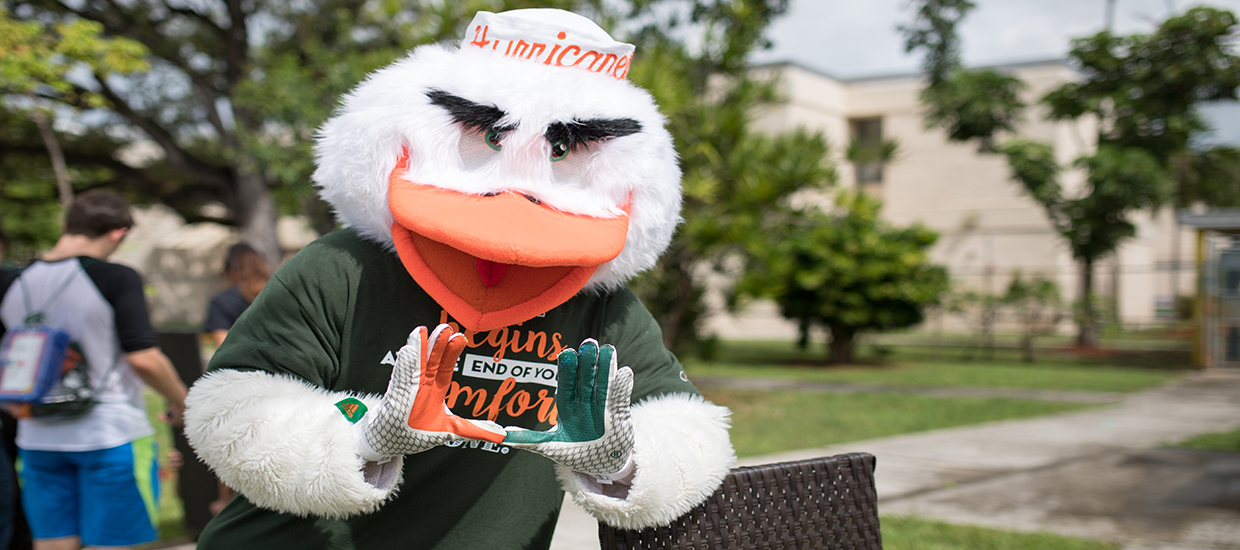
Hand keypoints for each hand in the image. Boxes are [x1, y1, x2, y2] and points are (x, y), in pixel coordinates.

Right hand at [359, 325, 504, 460]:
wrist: (392, 442)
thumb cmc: (419, 432)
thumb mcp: (451, 430)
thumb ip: (474, 429)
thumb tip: (500, 436)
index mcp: (436, 390)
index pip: (445, 368)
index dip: (452, 353)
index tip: (460, 337)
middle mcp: (422, 386)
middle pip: (431, 362)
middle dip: (438, 345)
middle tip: (446, 328)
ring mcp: (407, 390)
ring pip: (414, 366)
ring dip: (419, 349)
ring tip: (422, 332)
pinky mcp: (394, 398)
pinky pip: (399, 380)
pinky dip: (403, 366)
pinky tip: (407, 351)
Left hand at [503, 339, 634, 476]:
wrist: (601, 466)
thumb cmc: (574, 454)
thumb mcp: (551, 448)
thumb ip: (530, 440)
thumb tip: (503, 435)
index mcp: (567, 408)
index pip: (566, 385)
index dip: (567, 370)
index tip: (567, 354)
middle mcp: (585, 403)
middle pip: (585, 380)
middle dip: (587, 363)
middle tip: (588, 343)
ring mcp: (603, 407)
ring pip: (603, 384)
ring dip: (606, 368)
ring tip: (607, 349)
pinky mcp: (620, 415)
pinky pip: (620, 399)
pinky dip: (623, 387)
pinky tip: (624, 372)